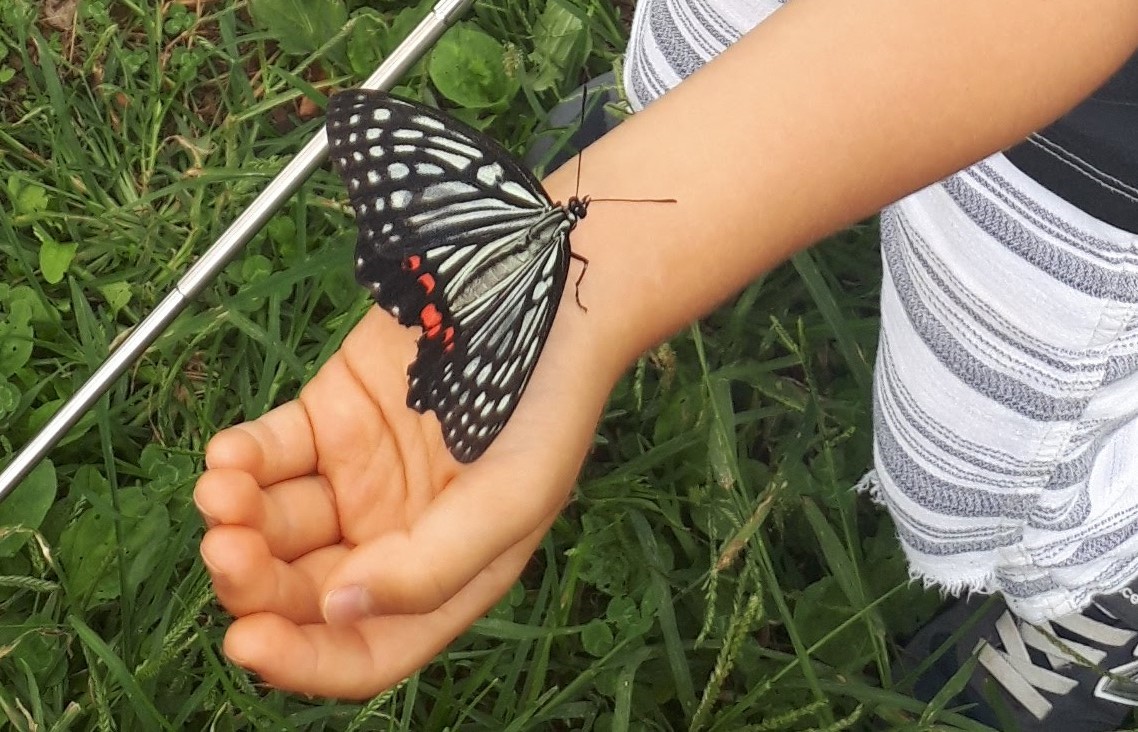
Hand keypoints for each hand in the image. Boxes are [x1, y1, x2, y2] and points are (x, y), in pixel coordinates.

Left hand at [194, 303, 610, 698]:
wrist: (546, 295)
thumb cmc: (544, 404)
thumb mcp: (513, 499)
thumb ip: (434, 567)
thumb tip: (340, 610)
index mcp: (443, 573)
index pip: (368, 647)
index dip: (307, 661)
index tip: (250, 644)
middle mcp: (393, 536)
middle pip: (303, 589)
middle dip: (256, 583)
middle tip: (228, 551)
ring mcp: (357, 476)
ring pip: (272, 523)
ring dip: (235, 518)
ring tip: (222, 492)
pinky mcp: (330, 415)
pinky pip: (268, 451)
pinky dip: (238, 458)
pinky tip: (230, 456)